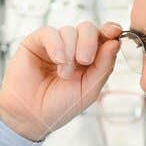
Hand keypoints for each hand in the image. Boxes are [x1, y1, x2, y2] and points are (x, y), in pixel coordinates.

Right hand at [0, 21, 122, 141]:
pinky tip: (57, 60)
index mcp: (88, 59)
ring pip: (69, 30)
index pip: (102, 36)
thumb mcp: (89, 90)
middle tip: (85, 60)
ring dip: (70, 52)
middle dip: (89, 42)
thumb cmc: (59, 106)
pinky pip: (50, 33)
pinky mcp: (35, 43)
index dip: (110, 30)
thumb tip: (115, 41)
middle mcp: (72, 48)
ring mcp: (54, 44)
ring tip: (63, 74)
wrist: (31, 117)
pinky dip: (57, 45)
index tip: (115, 32)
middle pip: (87, 28)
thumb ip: (104, 66)